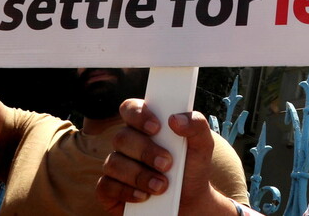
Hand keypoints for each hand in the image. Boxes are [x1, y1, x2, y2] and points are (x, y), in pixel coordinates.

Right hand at [98, 102, 231, 215]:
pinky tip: (144, 196)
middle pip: (122, 137)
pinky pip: (107, 186)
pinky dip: (126, 192)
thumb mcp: (202, 146)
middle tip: (167, 164)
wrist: (189, 200)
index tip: (157, 127)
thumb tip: (176, 119)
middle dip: (145, 152)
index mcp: (145, 126)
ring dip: (139, 175)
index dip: (139, 115)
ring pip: (114, 163)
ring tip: (161, 186)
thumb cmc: (191, 167)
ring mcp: (116, 165)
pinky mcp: (109, 188)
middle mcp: (127, 143)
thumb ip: (196, 126)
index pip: (130, 108)